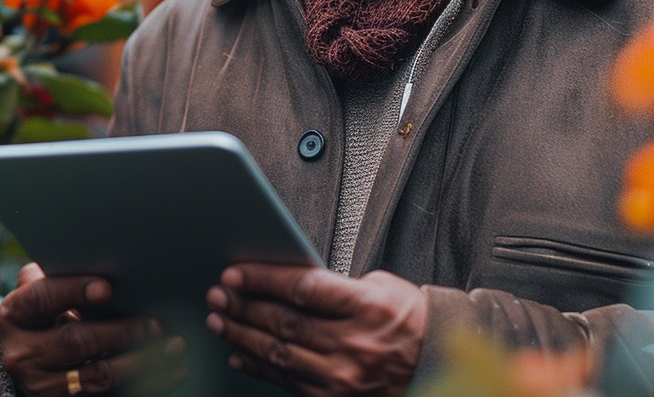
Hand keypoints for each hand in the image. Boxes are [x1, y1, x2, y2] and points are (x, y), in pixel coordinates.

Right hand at [0, 263, 188, 396]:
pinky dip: (141, 383)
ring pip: (95, 375)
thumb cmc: (43, 312)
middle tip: (156, 325)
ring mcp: (41, 383)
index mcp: (15, 313)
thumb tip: (101, 249)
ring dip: (141, 362)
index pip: (43, 298)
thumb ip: (59, 274)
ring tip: (173, 347)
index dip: (74, 291)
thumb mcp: (39, 292)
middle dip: (121, 333)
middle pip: (75, 341)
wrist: (24, 358)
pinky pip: (106, 394)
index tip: (107, 288)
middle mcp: (22, 352)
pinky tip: (171, 372)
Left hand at [204, 264, 427, 396]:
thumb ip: (336, 285)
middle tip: (218, 294)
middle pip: (284, 322)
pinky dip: (259, 367)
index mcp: (368, 306)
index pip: (303, 289)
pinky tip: (240, 354)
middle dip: (244, 306)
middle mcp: (354, 343)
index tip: (236, 273)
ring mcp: (344, 376)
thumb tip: (289, 280)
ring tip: (220, 320)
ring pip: (279, 353)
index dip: (263, 280)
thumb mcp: (380, 288)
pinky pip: (287, 381)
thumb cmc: (409, 320)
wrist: (435, 363)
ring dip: (243, 335)